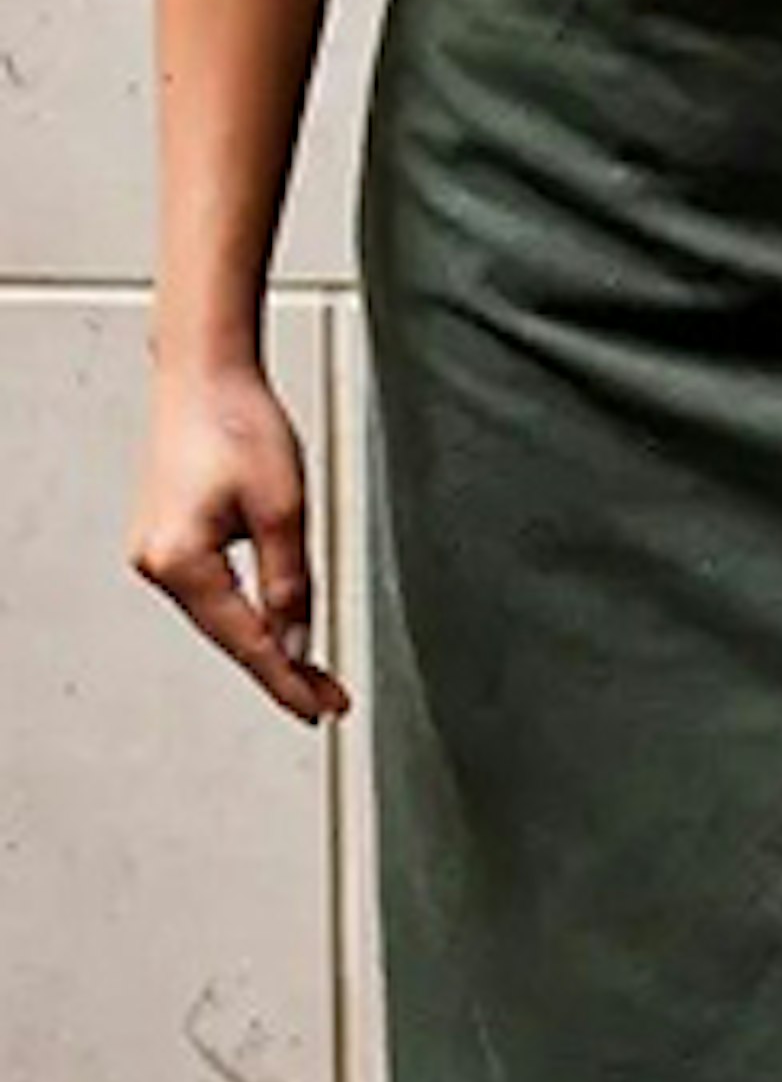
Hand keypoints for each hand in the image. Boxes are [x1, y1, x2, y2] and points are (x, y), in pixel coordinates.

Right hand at [131, 356, 346, 723]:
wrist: (204, 372)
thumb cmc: (239, 423)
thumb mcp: (285, 504)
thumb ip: (292, 578)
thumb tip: (299, 641)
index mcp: (181, 564)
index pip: (246, 642)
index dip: (287, 680)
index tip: (322, 709)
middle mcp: (157, 567)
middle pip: (229, 635)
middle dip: (280, 666)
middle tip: (327, 697)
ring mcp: (156, 553)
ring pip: (220, 614)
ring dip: (264, 636)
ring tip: (309, 668)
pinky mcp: (166, 537)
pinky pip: (211, 589)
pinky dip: (246, 606)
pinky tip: (274, 618)